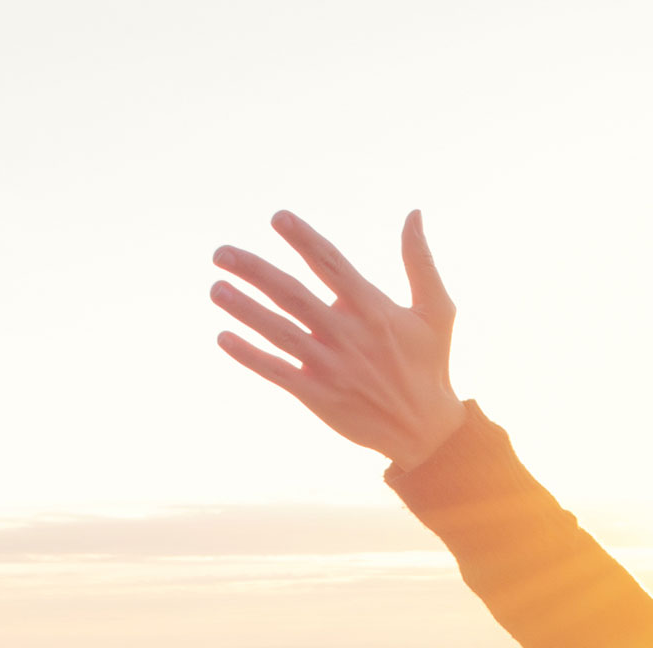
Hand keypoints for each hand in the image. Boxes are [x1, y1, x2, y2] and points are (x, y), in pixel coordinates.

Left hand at [212, 211, 465, 466]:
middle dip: (254, 271)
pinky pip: (277, 372)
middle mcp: (348, 334)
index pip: (331, 264)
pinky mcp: (319, 396)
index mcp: (373, 309)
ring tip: (216, 288)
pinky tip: (223, 337)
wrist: (426, 431)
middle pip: (293, 295)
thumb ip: (420, 261)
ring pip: (279, 331)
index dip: (304, 239)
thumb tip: (414, 213)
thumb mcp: (436, 310)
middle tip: (221, 253)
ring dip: (245, 309)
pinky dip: (249, 355)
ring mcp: (331, 366)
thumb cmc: (430, 364)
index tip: (277, 218)